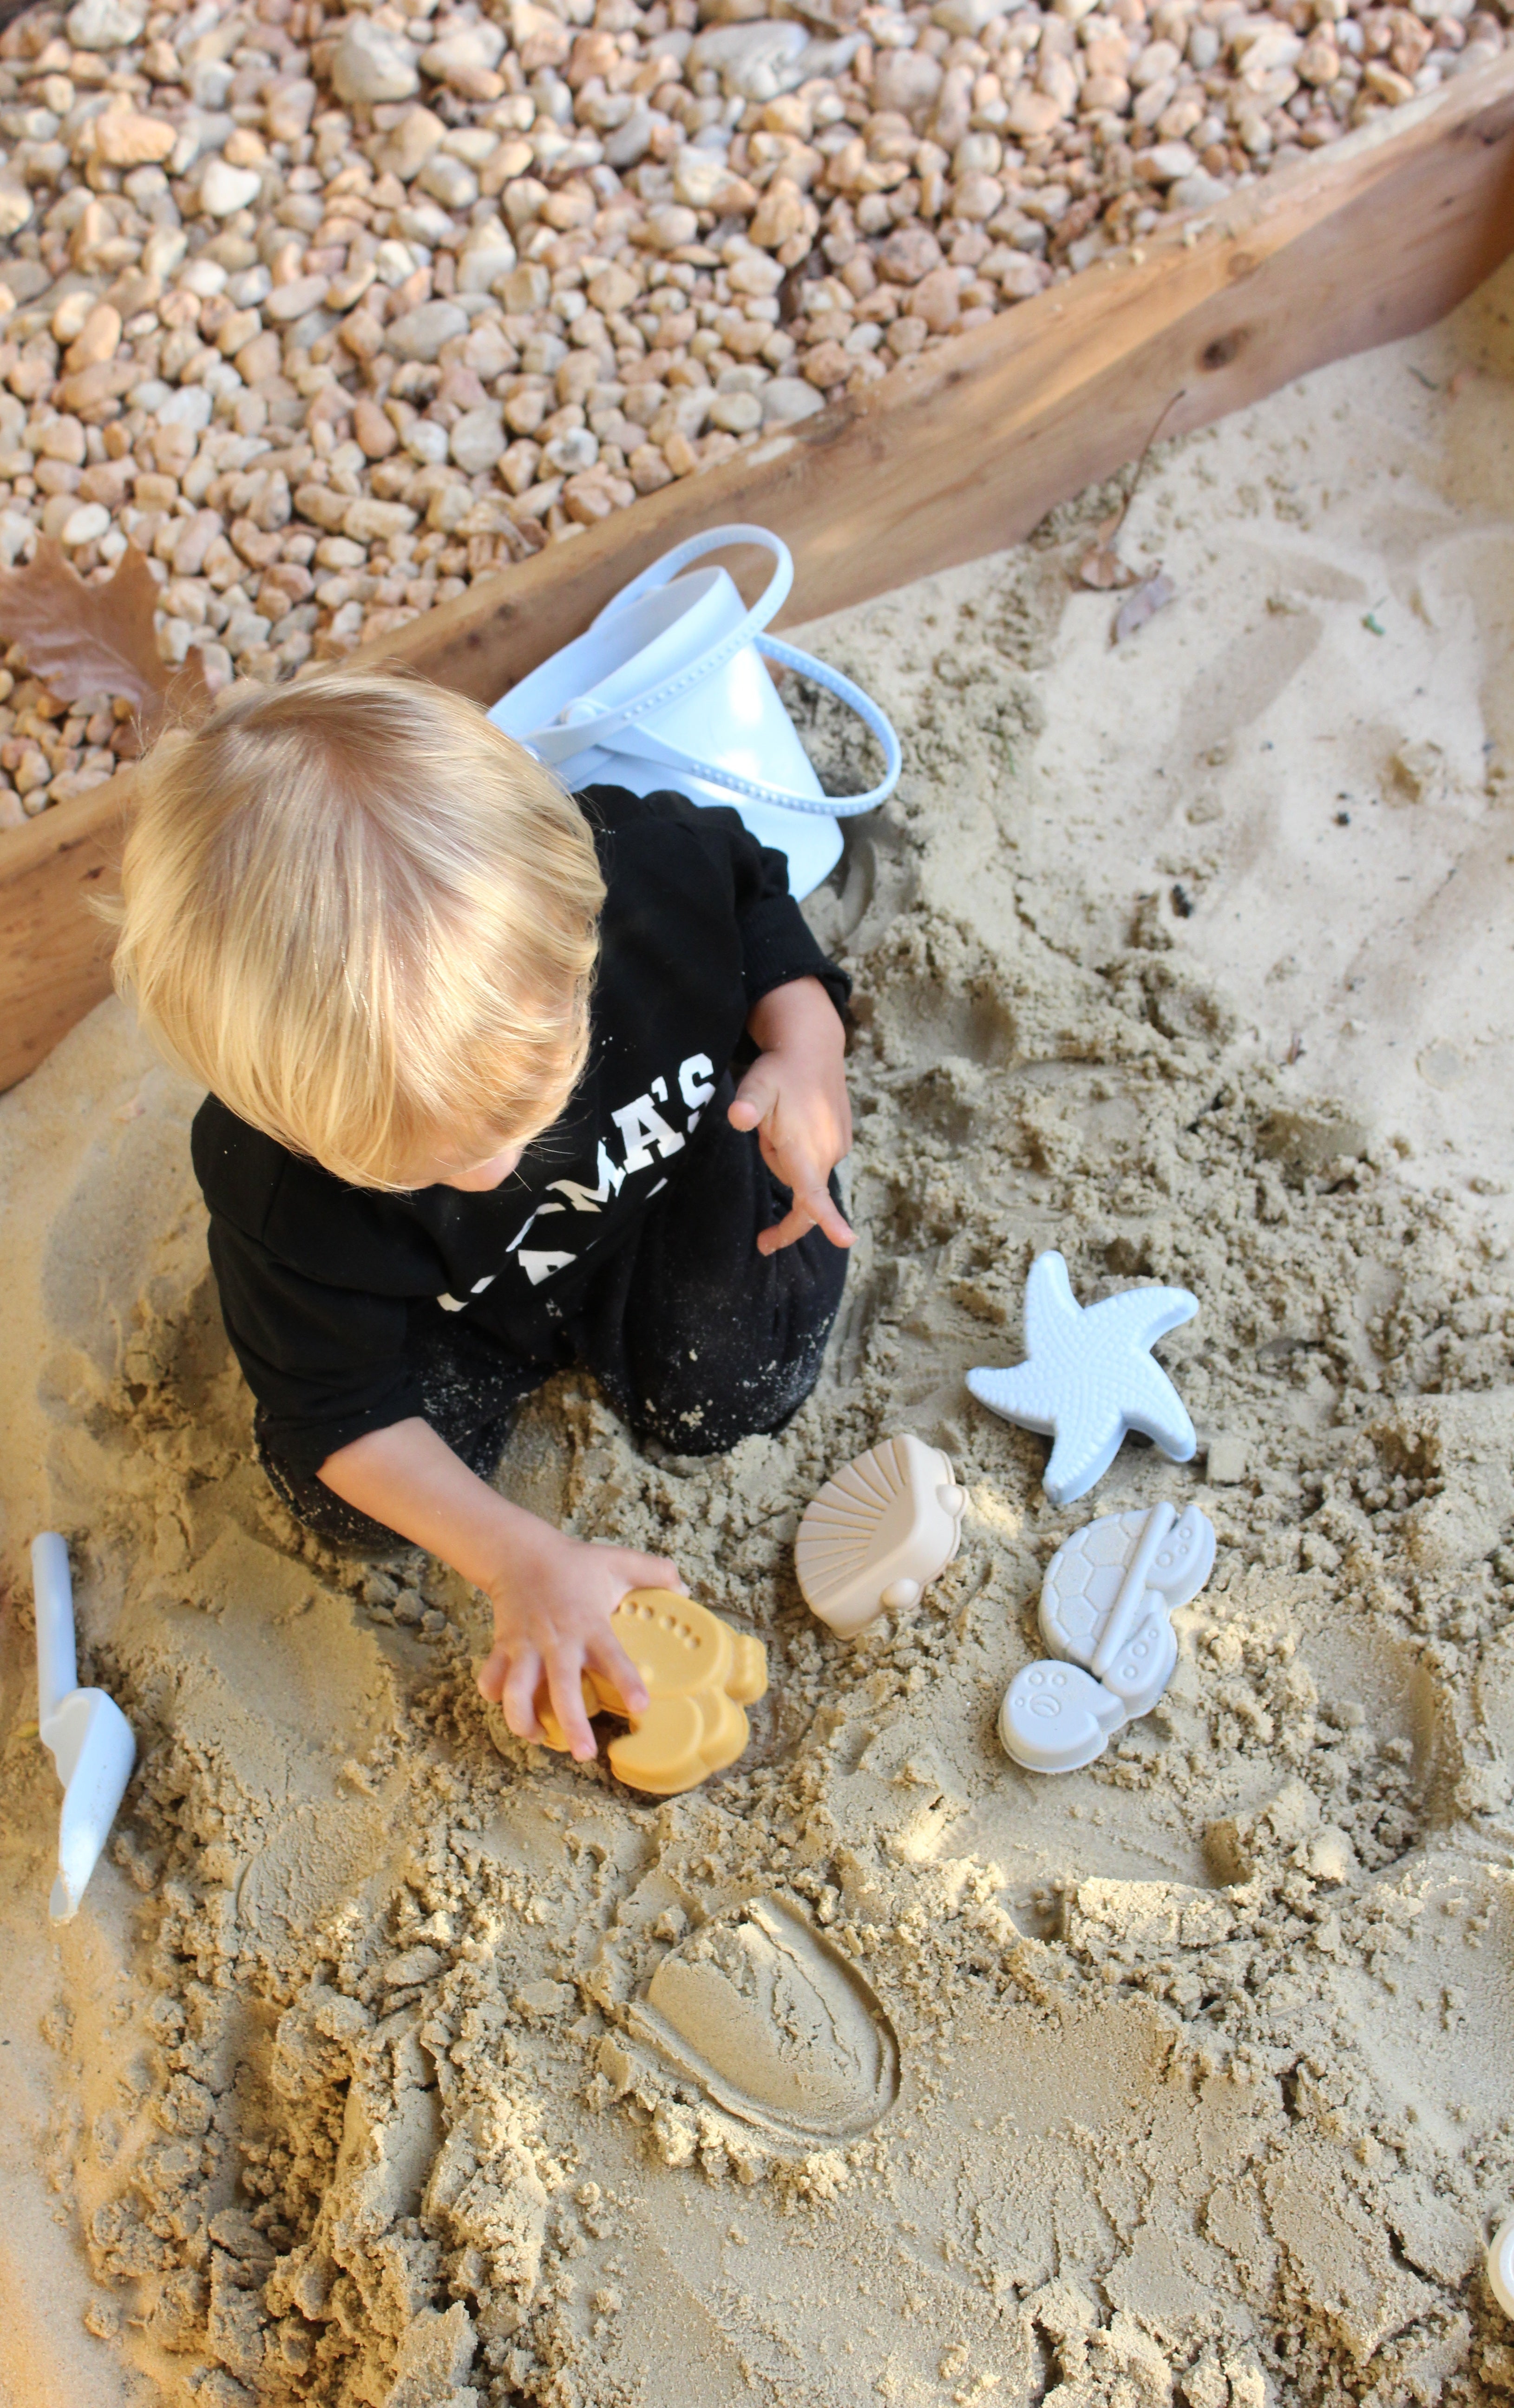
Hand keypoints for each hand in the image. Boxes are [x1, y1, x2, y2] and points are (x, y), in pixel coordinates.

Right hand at [477, 1530, 684, 1760]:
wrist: (520, 1553)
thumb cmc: (575, 1563)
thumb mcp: (619, 1561)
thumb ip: (657, 1572)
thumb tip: (687, 1591)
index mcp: (589, 1623)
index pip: (612, 1656)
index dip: (626, 1682)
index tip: (641, 1707)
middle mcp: (557, 1640)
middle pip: (560, 1688)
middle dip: (571, 1723)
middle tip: (584, 1753)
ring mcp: (525, 1646)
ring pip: (516, 1691)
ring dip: (523, 1720)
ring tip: (538, 1738)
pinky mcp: (503, 1648)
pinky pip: (491, 1679)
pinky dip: (495, 1698)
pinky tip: (514, 1709)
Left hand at [728, 976, 853, 1255]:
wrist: (813, 1048)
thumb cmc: (781, 1070)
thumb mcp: (758, 1084)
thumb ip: (748, 1104)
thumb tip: (738, 1116)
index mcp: (807, 1149)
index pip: (816, 1194)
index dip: (829, 1220)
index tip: (846, 1240)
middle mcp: (828, 1154)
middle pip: (797, 1189)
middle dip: (776, 1164)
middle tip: (767, 1128)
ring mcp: (838, 1148)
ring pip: (803, 1172)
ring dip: (786, 1154)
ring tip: (781, 1118)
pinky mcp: (842, 1142)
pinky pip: (813, 1160)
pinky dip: (800, 1148)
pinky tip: (796, 1118)